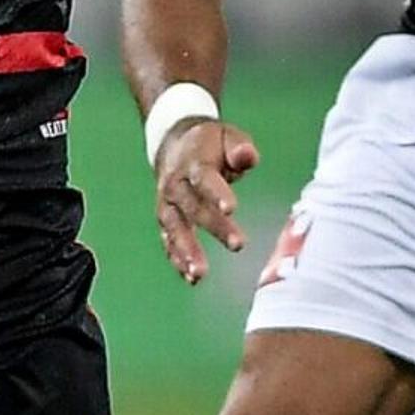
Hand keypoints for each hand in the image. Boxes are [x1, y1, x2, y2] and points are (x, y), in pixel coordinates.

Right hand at [152, 116, 258, 284]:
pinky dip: (178, 259)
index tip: (232, 208)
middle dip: (214, 227)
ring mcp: (167, 204)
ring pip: (175, 228)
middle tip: (238, 245)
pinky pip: (169, 241)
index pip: (204, 178)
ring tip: (200, 273)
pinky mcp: (165, 220)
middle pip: (193, 207)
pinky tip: (191, 278)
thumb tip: (248, 157)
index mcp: (193, 162)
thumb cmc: (210, 144)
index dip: (217, 193)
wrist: (174, 144)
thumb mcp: (228, 135)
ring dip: (186, 251)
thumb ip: (240, 147)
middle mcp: (175, 184)